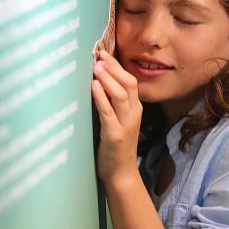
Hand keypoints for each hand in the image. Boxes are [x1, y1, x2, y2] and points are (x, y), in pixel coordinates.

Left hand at [92, 50, 142, 185]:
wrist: (121, 174)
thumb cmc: (116, 147)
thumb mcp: (118, 121)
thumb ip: (112, 104)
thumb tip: (97, 82)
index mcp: (135, 109)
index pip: (130, 81)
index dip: (118, 66)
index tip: (104, 54)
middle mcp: (134, 114)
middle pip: (128, 83)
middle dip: (113, 68)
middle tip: (99, 56)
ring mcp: (125, 124)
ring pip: (120, 94)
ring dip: (107, 79)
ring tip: (96, 67)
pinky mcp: (114, 135)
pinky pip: (108, 111)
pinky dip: (101, 97)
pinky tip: (93, 86)